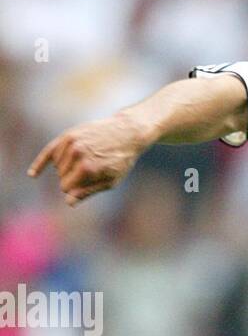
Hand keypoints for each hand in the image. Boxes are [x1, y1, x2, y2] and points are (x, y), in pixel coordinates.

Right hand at [27, 113, 146, 205]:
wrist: (126, 133)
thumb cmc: (120, 161)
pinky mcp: (67, 135)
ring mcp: (71, 143)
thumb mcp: (110, 181)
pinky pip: (49, 151)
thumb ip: (88, 191)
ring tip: (85, 164)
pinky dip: (40, 163)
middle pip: (62, 177)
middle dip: (72, 179)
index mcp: (87, 168)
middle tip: (90, 174)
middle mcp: (76, 154)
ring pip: (58, 166)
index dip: (74, 190)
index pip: (66, 188)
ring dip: (67, 169)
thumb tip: (69, 202)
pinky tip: (32, 175)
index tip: (84, 187)